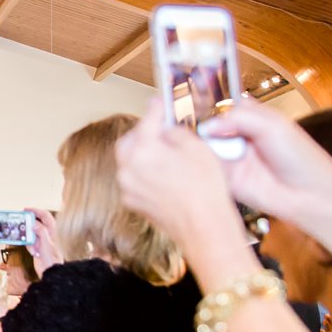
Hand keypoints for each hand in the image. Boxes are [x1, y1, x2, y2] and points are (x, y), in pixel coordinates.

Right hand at [29, 208, 62, 273]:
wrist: (51, 273)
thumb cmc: (52, 260)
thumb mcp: (46, 244)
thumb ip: (40, 232)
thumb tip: (34, 222)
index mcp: (52, 231)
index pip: (45, 215)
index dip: (36, 210)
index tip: (25, 209)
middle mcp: (47, 234)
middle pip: (36, 223)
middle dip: (29, 225)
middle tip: (21, 225)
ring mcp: (42, 241)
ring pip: (32, 233)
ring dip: (28, 238)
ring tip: (31, 244)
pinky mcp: (38, 248)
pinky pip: (30, 243)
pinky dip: (29, 246)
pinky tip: (34, 253)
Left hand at [114, 97, 240, 255]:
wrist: (203, 228)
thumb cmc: (204, 190)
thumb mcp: (197, 148)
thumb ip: (175, 132)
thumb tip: (166, 128)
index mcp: (142, 149)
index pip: (146, 119)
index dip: (155, 108)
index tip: (158, 103)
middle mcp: (128, 168)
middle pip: (129, 141)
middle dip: (143, 133)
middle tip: (160, 129)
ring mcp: (128, 187)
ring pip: (129, 162)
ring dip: (142, 153)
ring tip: (164, 152)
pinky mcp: (132, 202)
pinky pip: (133, 180)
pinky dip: (144, 173)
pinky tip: (163, 174)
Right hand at [200, 94, 331, 225]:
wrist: (309, 194)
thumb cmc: (302, 159)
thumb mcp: (272, 126)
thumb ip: (239, 118)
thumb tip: (209, 125)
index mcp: (255, 120)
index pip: (226, 108)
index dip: (213, 108)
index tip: (199, 106)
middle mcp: (242, 138)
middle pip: (213, 128)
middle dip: (203, 127)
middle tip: (193, 128)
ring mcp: (234, 159)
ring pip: (207, 148)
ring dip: (201, 146)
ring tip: (198, 144)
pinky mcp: (228, 180)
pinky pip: (209, 170)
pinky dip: (203, 165)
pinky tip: (201, 161)